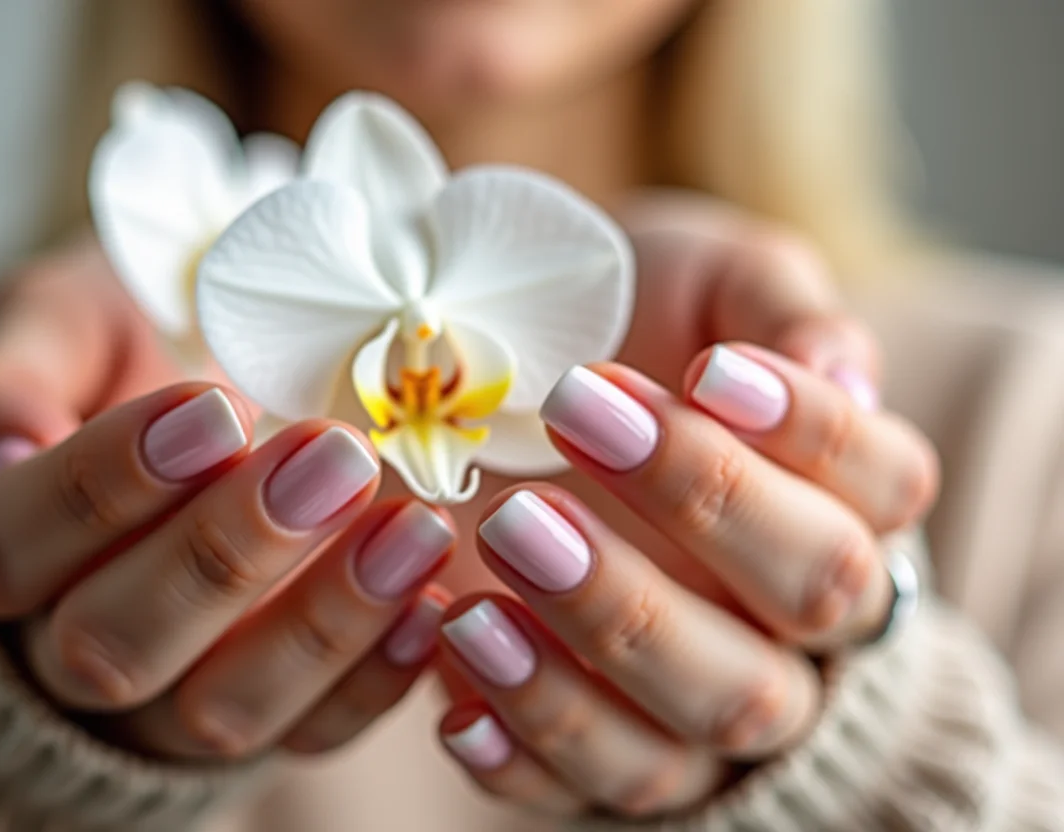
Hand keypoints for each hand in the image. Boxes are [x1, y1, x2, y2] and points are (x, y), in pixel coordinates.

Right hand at [0, 242, 453, 760]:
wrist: (223, 403)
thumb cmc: (141, 346)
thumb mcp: (69, 325)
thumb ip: (16, 371)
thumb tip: (1, 446)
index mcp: (9, 546)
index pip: (10, 542)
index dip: (104, 483)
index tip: (214, 405)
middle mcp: (79, 641)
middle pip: (115, 643)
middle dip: (225, 553)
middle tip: (331, 457)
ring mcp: (182, 694)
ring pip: (224, 707)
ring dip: (323, 623)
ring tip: (413, 526)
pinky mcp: (279, 715)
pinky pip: (318, 732)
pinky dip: (379, 677)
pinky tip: (432, 601)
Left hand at [434, 349, 937, 816]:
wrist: (517, 396)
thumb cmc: (625, 324)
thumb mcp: (699, 278)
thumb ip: (773, 304)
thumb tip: (836, 367)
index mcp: (843, 498)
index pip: (881, 481)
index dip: (809, 430)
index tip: (704, 369)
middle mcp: (794, 616)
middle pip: (811, 595)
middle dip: (701, 511)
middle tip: (573, 419)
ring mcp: (701, 695)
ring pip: (708, 711)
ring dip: (601, 644)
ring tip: (490, 571)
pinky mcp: (607, 746)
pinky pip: (594, 783)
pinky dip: (526, 748)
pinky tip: (452, 682)